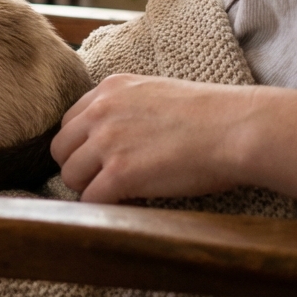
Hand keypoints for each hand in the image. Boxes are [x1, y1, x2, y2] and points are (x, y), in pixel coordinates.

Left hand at [50, 74, 255, 202]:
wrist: (236, 129)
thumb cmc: (211, 115)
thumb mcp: (156, 93)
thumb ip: (127, 107)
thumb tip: (115, 135)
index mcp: (110, 89)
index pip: (70, 121)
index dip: (82, 145)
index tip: (99, 159)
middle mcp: (101, 111)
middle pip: (61, 148)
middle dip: (79, 167)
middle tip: (104, 180)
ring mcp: (107, 141)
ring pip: (69, 175)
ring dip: (89, 188)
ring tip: (117, 194)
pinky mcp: (119, 173)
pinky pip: (89, 199)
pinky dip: (103, 208)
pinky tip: (126, 206)